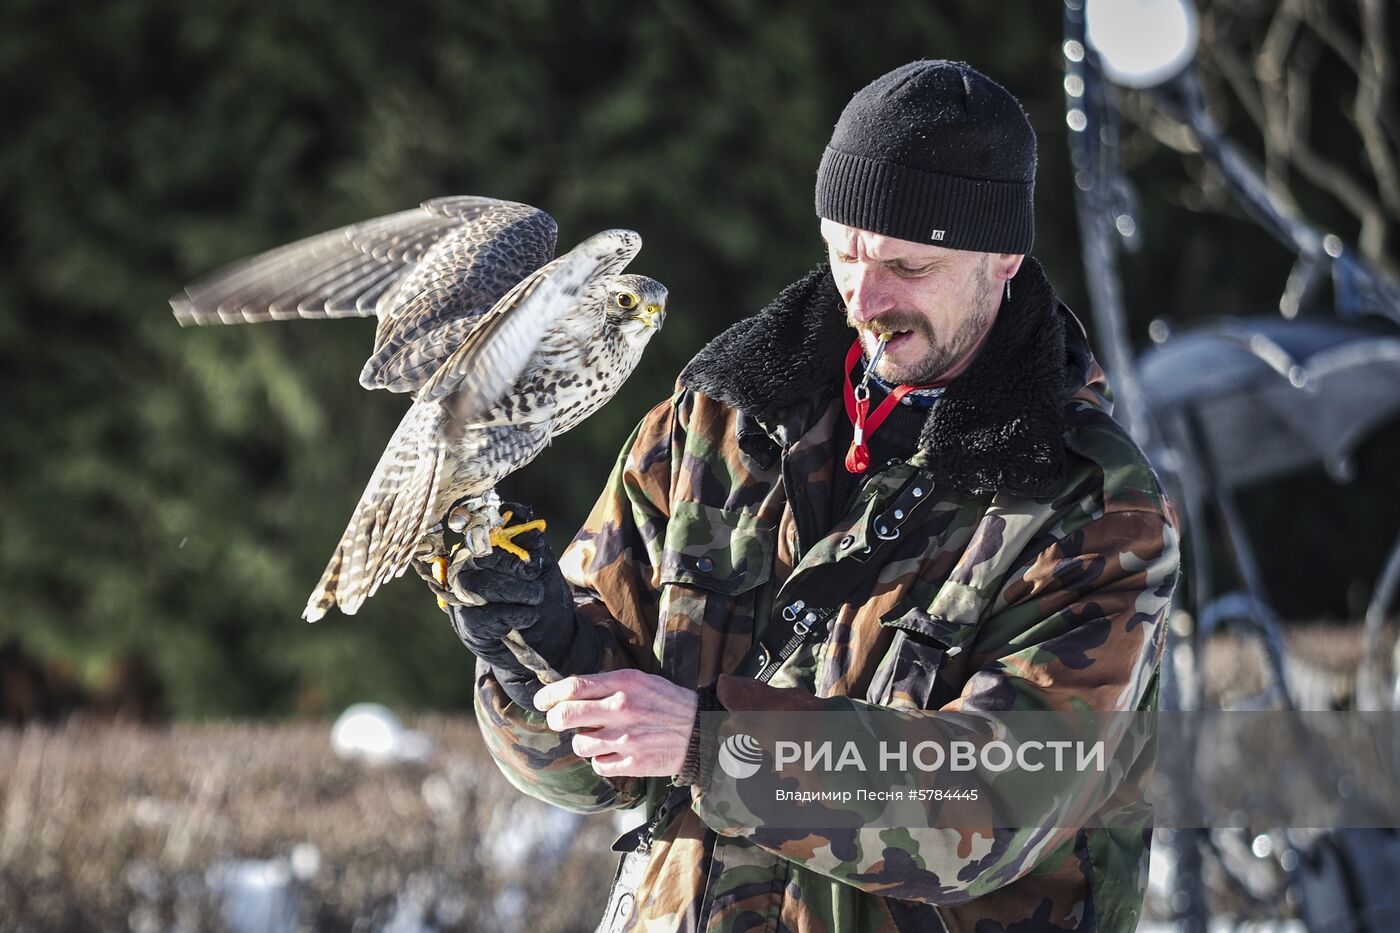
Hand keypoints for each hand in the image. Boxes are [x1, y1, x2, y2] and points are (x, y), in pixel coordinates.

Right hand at [443, 503, 600, 707]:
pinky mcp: (468, 622)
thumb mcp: (543, 563)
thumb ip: (531, 540)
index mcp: (484, 547)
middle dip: (512, 567)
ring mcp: (464, 596)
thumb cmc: (543, 594)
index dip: (504, 540)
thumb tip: (520, 512)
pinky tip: (528, 615)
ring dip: (515, 591)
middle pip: (479, 558)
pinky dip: (514, 614)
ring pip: (480, 585)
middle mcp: (467, 568)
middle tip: (535, 577)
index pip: (482, 531)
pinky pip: (485, 614)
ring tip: (535, 597)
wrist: (550, 639)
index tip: (531, 557)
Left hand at [534, 670, 698, 777]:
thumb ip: (606, 684)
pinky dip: (601, 760)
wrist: (699, 730)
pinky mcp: (633, 764)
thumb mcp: (639, 680)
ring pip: (579, 745)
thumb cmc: (665, 702)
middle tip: (557, 721)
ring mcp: (627, 739)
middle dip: (555, 719)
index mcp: (623, 684)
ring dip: (582, 742)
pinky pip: (598, 766)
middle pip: (566, 716)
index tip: (541, 701)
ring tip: (597, 737)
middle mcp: (622, 710)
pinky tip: (612, 753)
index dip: (549, 695)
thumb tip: (568, 692)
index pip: (573, 687)